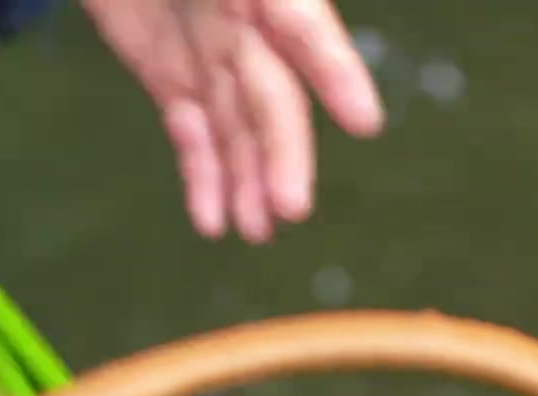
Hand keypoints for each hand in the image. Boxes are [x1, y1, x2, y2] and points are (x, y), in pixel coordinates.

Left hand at [82, 0, 383, 242]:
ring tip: (256, 232)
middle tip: (292, 207)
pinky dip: (202, 180)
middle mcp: (247, 21)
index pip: (304, 28)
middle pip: (272, 95)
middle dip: (283, 151)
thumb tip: (255, 7)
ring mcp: (213, 55)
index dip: (334, 72)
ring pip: (237, 129)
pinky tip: (212, 222)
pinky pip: (193, 136)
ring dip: (248, 183)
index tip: (364, 121)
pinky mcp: (173, 79)